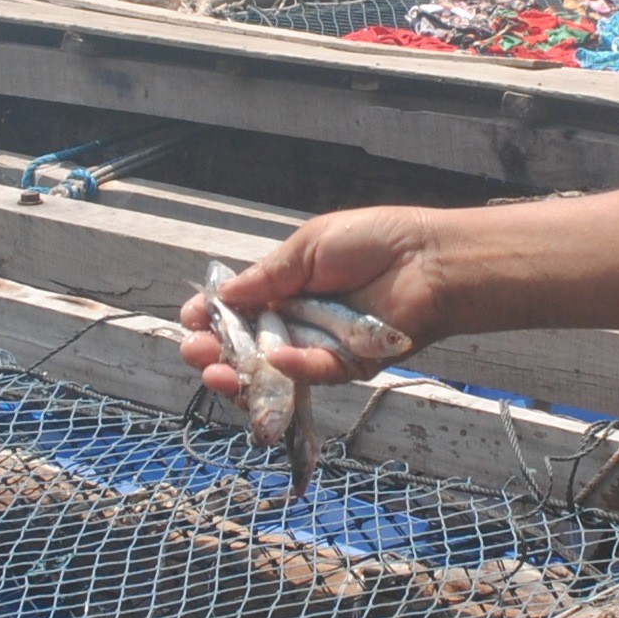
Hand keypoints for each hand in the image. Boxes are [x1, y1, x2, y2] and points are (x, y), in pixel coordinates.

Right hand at [174, 206, 449, 394]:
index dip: (212, 318)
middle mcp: (299, 322)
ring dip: (242, 375)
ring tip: (216, 372)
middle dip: (216, 353)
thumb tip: (223, 294)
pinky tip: (273, 359)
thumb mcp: (309, 246)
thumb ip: (268, 274)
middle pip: (248, 348)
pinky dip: (294, 369)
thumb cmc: (374, 242)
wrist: (429, 259)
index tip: (189, 319)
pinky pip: (315, 373)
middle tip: (195, 354)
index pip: (240, 311)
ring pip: (274, 372)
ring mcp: (321, 347)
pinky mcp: (349, 366)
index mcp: (287, 289)